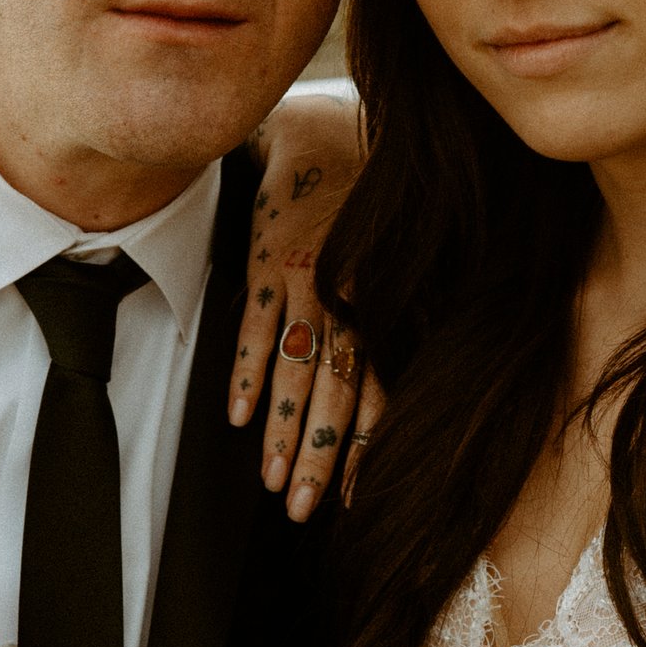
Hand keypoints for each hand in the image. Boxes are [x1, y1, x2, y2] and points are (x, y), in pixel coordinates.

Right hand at [234, 87, 382, 518]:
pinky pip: (255, 326)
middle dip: (316, 457)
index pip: (373, 396)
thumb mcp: (393, 262)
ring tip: (269, 484)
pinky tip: (238, 417)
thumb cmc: (366, 209)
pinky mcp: (266, 262)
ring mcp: (303, 285)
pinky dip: (247, 371)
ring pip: (293, 371)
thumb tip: (408, 390)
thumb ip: (398, 322)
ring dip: (281, 431)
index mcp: (377, 311)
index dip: (359, 451)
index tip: (348, 503)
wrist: (324, 134)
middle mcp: (346, 304)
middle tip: (301, 512)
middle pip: (331, 396)